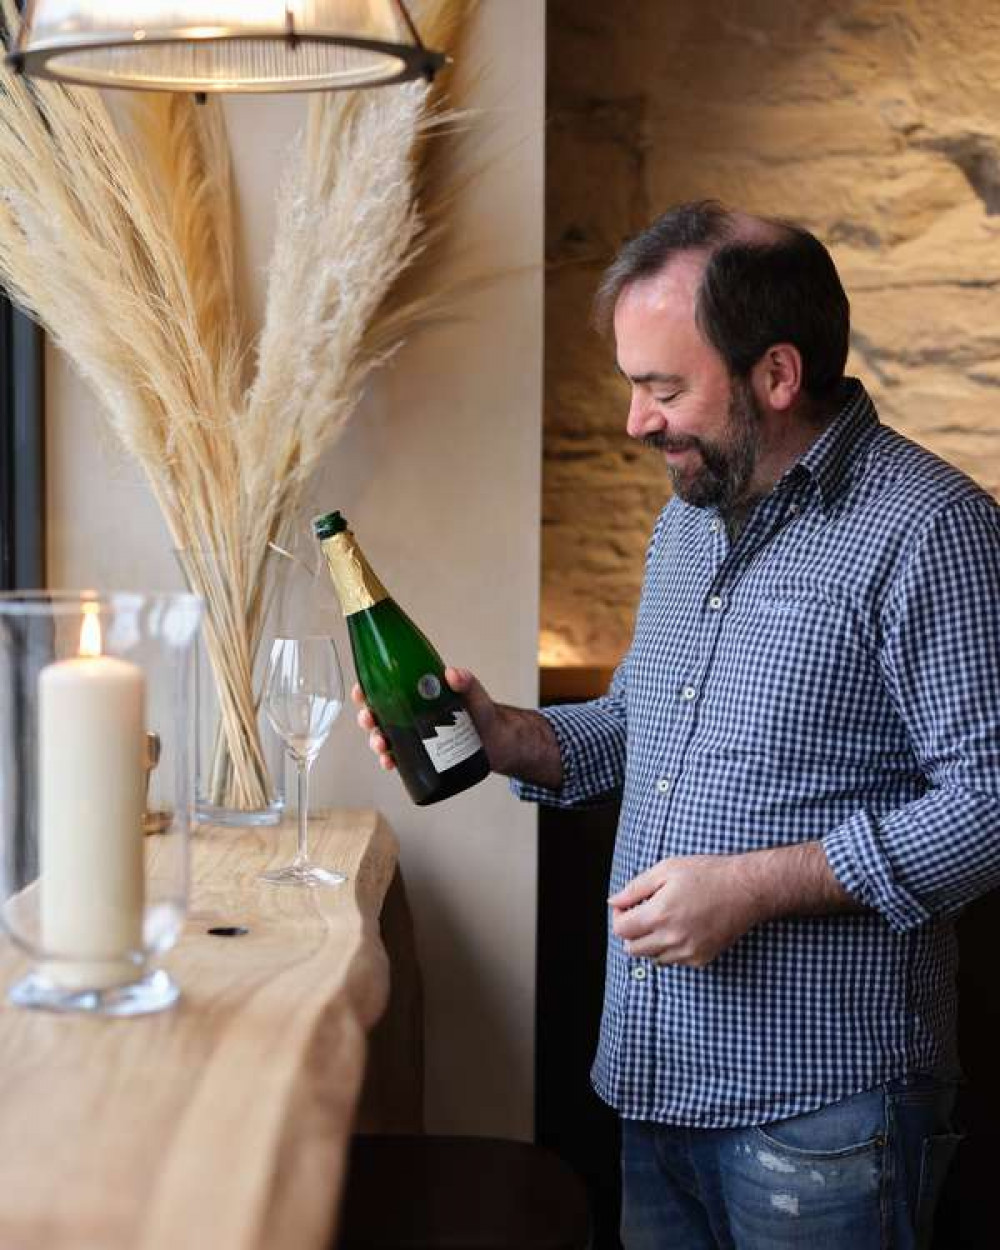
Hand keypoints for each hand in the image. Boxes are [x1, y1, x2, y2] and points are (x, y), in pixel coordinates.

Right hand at [352, 666, 502, 771]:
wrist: (498, 741)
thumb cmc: (484, 713)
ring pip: (384, 737)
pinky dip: (390, 761)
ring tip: (382, 746)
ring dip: (376, 741)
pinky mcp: (421, 755)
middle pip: (377, 713)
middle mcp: (410, 713)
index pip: (385, 686)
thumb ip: (466, 681)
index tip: (361, 690)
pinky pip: (398, 757)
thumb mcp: (475, 693)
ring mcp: (414, 735)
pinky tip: (390, 763)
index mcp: (416, 693)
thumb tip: (452, 674)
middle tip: (370, 721)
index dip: (367, 687)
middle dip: (367, 718)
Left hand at [609, 854, 764, 966]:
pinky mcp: (701, 959)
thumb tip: (614, 901)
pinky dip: (670, 949)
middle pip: (633, 949)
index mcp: (660, 914)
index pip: (621, 930)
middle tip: (643, 913)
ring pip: (652, 958)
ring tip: (664, 920)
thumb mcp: (666, 870)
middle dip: (632, 932)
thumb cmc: (707, 874)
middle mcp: (672, 938)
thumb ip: (635, 888)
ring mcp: (688, 952)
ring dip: (650, 942)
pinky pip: (674, 961)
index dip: (619, 916)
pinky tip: (681, 929)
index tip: (628, 906)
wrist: (746, 889)